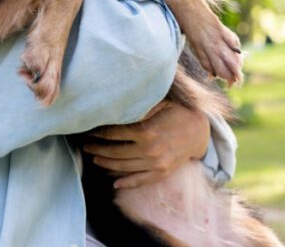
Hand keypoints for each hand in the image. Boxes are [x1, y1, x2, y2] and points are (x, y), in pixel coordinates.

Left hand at [83, 100, 209, 188]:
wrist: (200, 132)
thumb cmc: (177, 112)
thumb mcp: (160, 103)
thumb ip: (139, 105)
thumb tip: (115, 102)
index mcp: (145, 131)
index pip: (112, 134)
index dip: (97, 132)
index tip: (86, 130)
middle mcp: (149, 150)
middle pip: (114, 152)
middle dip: (96, 149)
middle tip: (84, 146)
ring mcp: (155, 164)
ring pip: (123, 168)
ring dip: (105, 164)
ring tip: (94, 159)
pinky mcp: (161, 173)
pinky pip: (140, 180)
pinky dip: (126, 183)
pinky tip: (114, 183)